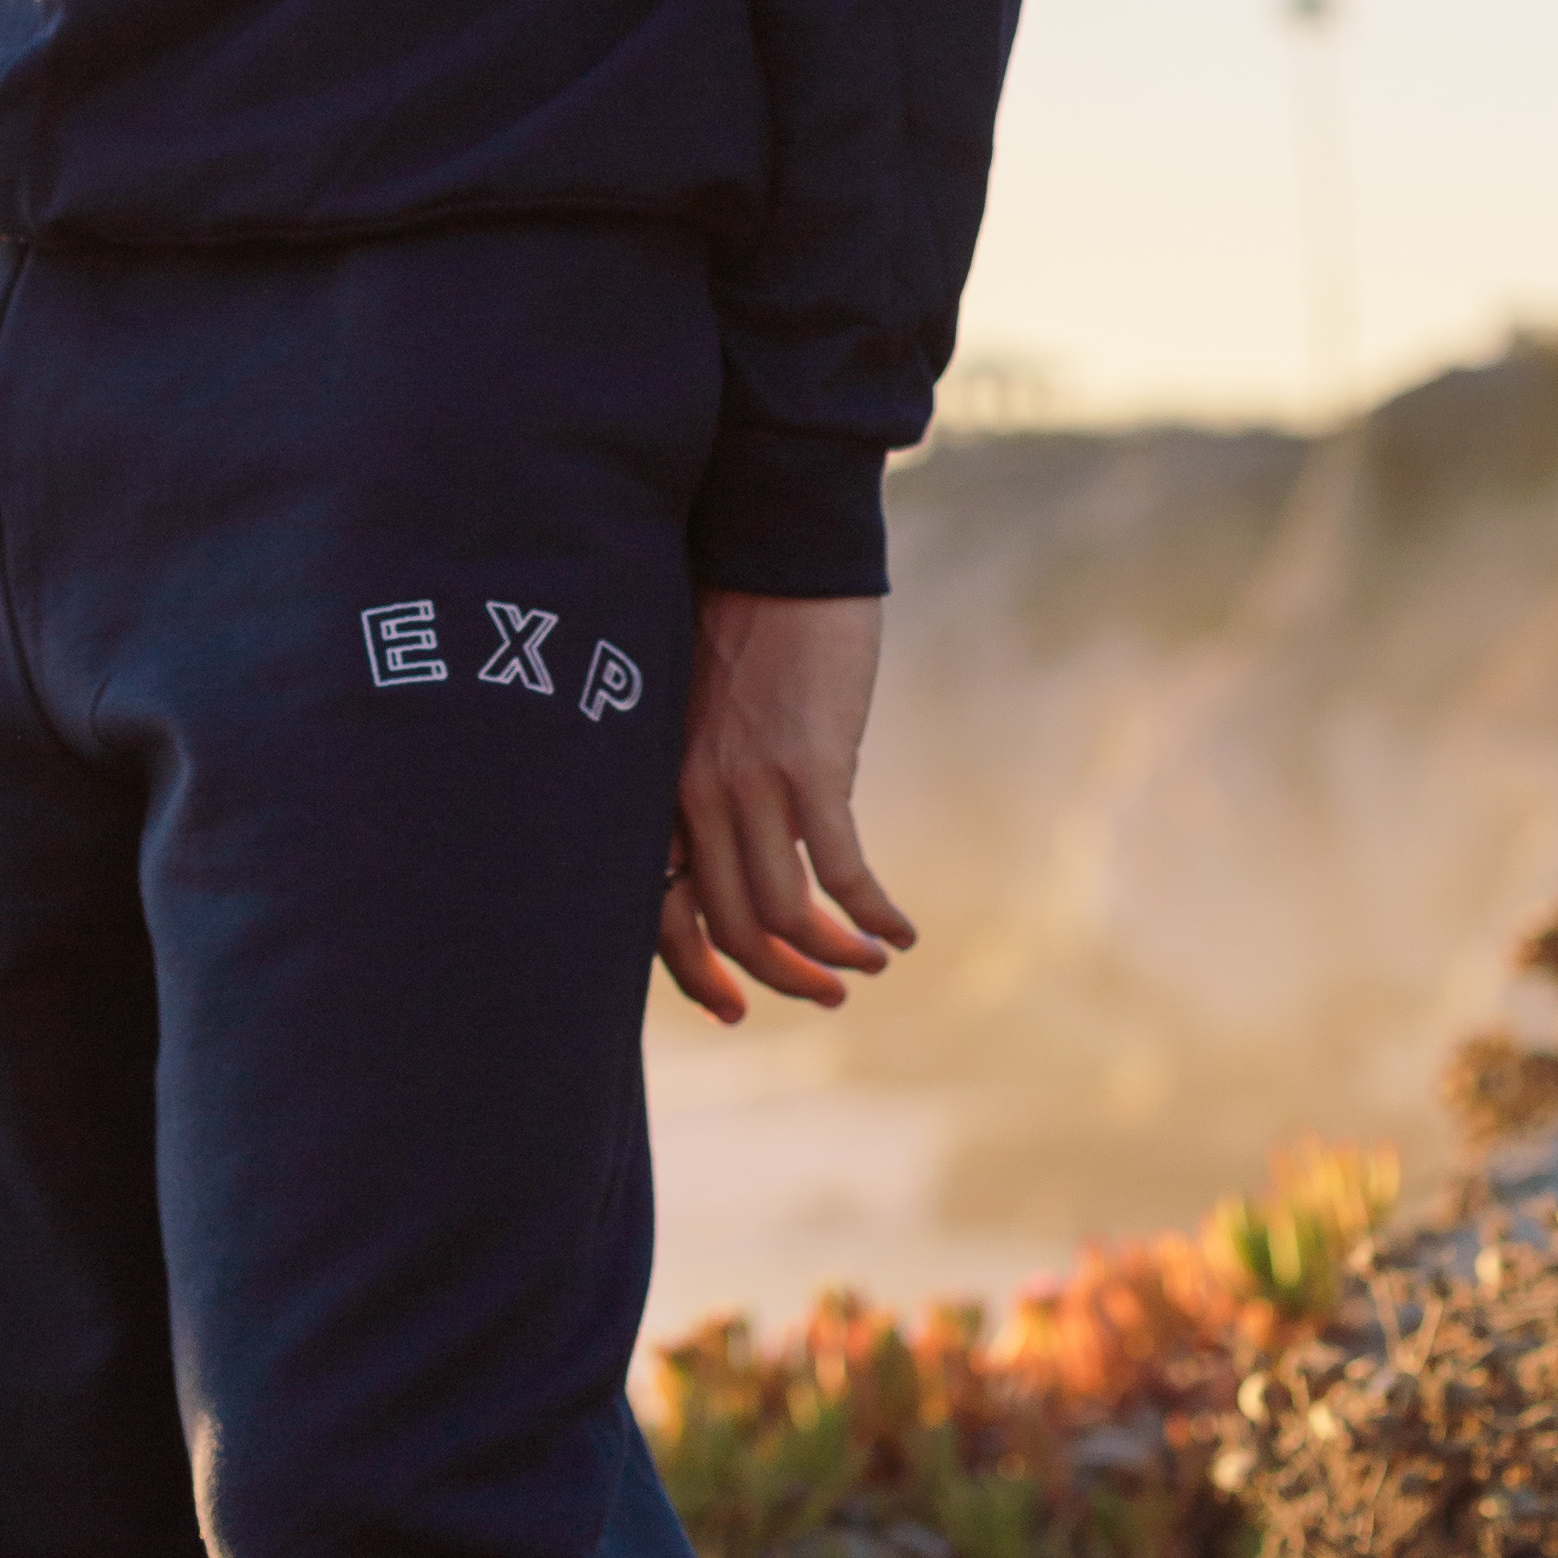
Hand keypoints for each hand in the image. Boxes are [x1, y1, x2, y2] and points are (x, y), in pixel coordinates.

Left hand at [656, 588, 916, 1024]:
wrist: (777, 549)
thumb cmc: (739, 624)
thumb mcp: (693, 709)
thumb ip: (698, 777)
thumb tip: (726, 848)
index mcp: (658, 783)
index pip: (658, 910)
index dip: (696, 974)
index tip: (735, 1008)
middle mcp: (694, 794)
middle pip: (731, 926)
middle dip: (783, 979)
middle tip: (828, 994)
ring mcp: (751, 783)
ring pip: (784, 915)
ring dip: (833, 957)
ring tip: (869, 963)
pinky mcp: (811, 766)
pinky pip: (842, 874)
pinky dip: (872, 917)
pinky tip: (899, 930)